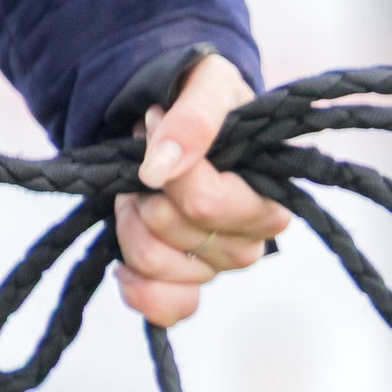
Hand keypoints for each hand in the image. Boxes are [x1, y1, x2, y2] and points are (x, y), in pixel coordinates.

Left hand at [114, 55, 282, 328]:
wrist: (182, 113)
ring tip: (134, 195)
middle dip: (145, 196)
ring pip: (160, 264)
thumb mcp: (206, 83)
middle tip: (143, 164)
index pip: (207, 203)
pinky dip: (140, 291)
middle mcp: (250, 237)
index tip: (152, 125)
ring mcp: (219, 263)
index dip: (169, 173)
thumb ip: (193, 118)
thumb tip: (160, 167)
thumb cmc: (204, 96)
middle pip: (179, 235)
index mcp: (267, 193)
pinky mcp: (192, 282)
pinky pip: (170, 308)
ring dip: (131, 226)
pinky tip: (125, 267)